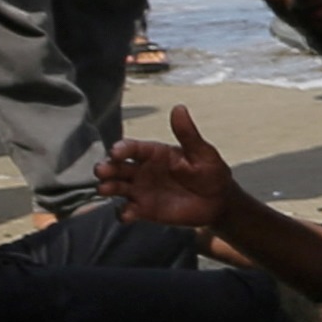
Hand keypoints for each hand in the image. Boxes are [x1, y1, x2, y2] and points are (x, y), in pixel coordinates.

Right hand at [98, 107, 239, 232]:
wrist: (219, 201)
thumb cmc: (211, 172)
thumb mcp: (202, 153)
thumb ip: (188, 134)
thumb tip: (179, 108)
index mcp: (153, 153)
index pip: (132, 148)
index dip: (121, 149)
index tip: (116, 152)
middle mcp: (141, 170)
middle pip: (116, 167)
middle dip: (106, 168)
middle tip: (102, 171)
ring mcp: (140, 190)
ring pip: (115, 187)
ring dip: (108, 187)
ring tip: (106, 189)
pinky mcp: (143, 209)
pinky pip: (126, 211)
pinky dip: (123, 213)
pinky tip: (128, 213)